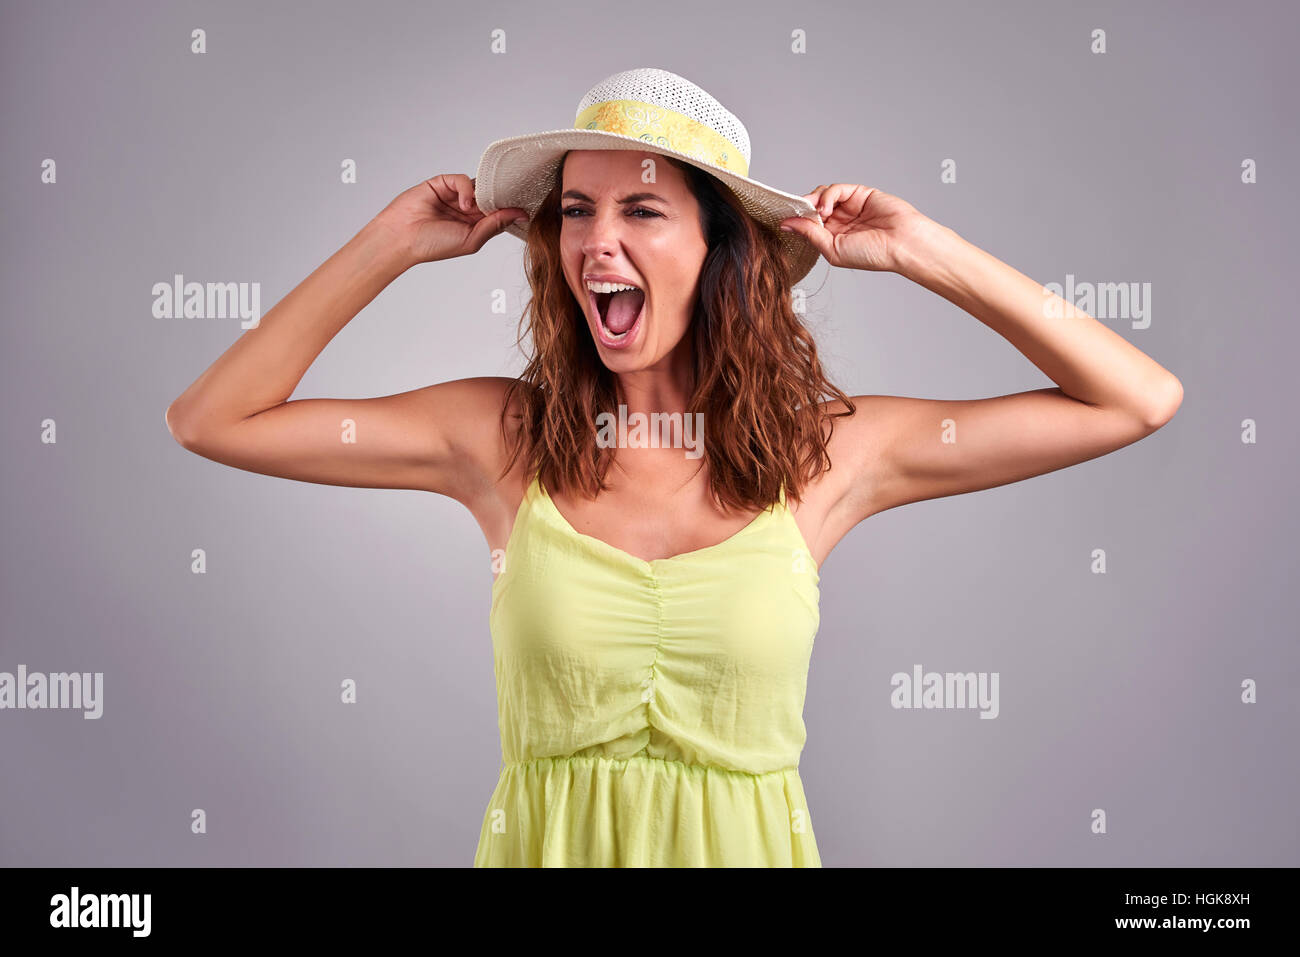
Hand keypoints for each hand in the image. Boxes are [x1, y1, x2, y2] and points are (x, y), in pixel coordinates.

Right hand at [372, 174, 527, 265]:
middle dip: (499, 198)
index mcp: (474, 225)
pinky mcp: (441, 183)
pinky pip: (462, 179)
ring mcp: (454, 196)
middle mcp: (466, 210)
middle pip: (491, 197)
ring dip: (482, 195)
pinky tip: (463, 204)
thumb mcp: (472, 239)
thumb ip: (495, 225)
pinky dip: (466, 189)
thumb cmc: (434, 245)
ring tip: (476, 209)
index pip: (499, 212)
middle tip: (507, 200)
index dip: (510, 209)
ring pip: (478, 186)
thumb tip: (522, 215)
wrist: (403, 237)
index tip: (524, 207)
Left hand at [780, 185, 928, 272]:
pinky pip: (836, 189)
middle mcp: (839, 222)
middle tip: (795, 212)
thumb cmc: (873, 254)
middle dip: (802, 208)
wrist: (901, 243)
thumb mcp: (833, 249)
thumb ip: (810, 234)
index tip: (782, 218)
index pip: (807, 224)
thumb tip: (787, 224)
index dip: (795, 220)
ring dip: (814, 201)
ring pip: (821, 195)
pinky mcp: (859, 193)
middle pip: (811, 207)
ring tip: (817, 212)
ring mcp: (849, 206)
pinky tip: (826, 207)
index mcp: (832, 238)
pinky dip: (827, 195)